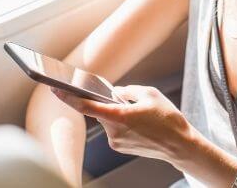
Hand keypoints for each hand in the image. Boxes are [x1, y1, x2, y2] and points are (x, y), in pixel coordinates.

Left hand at [51, 85, 195, 164]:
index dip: (69, 97)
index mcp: (120, 116)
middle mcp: (114, 132)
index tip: (56, 88)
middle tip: (130, 101)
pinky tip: (140, 124)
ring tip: (141, 115)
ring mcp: (116, 142)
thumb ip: (128, 91)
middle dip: (110, 103)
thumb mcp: (150, 94)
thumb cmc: (168, 119)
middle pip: (101, 111)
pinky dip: (122, 123)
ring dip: (118, 114)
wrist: (180, 145)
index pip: (86, 106)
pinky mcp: (120, 147)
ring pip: (109, 120)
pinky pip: (115, 129)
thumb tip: (115, 93)